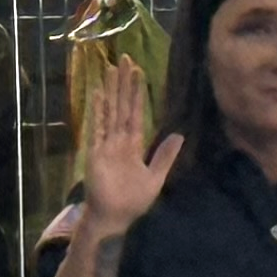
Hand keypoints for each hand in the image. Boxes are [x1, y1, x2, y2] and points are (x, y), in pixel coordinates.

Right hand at [74, 64, 182, 236]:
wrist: (113, 218)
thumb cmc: (132, 202)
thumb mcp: (155, 178)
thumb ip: (165, 156)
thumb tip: (179, 134)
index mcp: (134, 145)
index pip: (136, 112)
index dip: (137, 92)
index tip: (138, 72)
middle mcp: (119, 139)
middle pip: (122, 105)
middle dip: (123, 83)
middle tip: (124, 58)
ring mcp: (106, 143)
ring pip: (110, 110)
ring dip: (111, 90)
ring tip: (111, 68)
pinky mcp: (96, 151)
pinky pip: (97, 127)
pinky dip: (97, 110)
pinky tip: (98, 93)